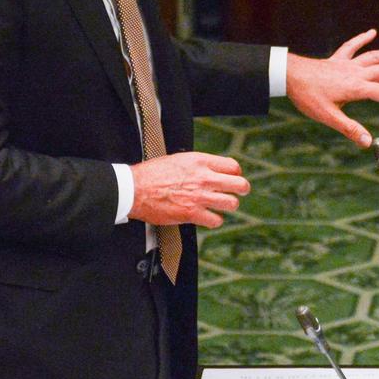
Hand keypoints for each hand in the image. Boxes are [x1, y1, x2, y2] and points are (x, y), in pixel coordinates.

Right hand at [129, 152, 249, 227]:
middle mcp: (203, 178)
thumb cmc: (152, 174)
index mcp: (200, 161)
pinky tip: (209, 217)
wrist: (136, 188)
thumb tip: (208, 168)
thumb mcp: (178, 159)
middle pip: (239, 184)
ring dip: (228, 205)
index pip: (232, 166)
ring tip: (223, 205)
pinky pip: (216, 220)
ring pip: (231, 203)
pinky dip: (214, 220)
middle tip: (239, 192)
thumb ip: (197, 164)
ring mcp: (199, 197)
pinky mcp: (192, 214)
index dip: (236, 173)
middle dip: (242, 189)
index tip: (233, 177)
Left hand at [285, 28, 378, 147]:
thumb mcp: (328, 116)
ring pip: (375, 56)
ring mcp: (346, 64)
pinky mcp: (336, 59)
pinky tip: (372, 32)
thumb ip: (349, 128)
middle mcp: (355, 72)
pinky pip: (352, 47)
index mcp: (356, 87)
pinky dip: (363, 39)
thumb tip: (368, 142)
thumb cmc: (306, 96)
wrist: (288, 74)